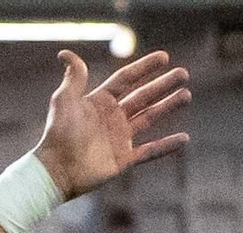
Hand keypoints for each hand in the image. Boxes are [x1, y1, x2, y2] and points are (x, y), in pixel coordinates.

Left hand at [33, 50, 190, 200]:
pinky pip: (150, 152)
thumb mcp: (64, 100)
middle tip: (183, 73)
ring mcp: (118, 139)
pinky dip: (167, 146)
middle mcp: (110, 119)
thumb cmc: (58, 134)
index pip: (125, 80)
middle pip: (142, 97)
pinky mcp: (123, 160)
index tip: (164, 56)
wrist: (56, 169)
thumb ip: (74, 77)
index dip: (144, 68)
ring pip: (149, 119)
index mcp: (98, 103)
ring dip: (168, 106)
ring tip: (186, 95)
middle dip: (162, 85)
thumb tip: (65, 52)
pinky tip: (184, 138)